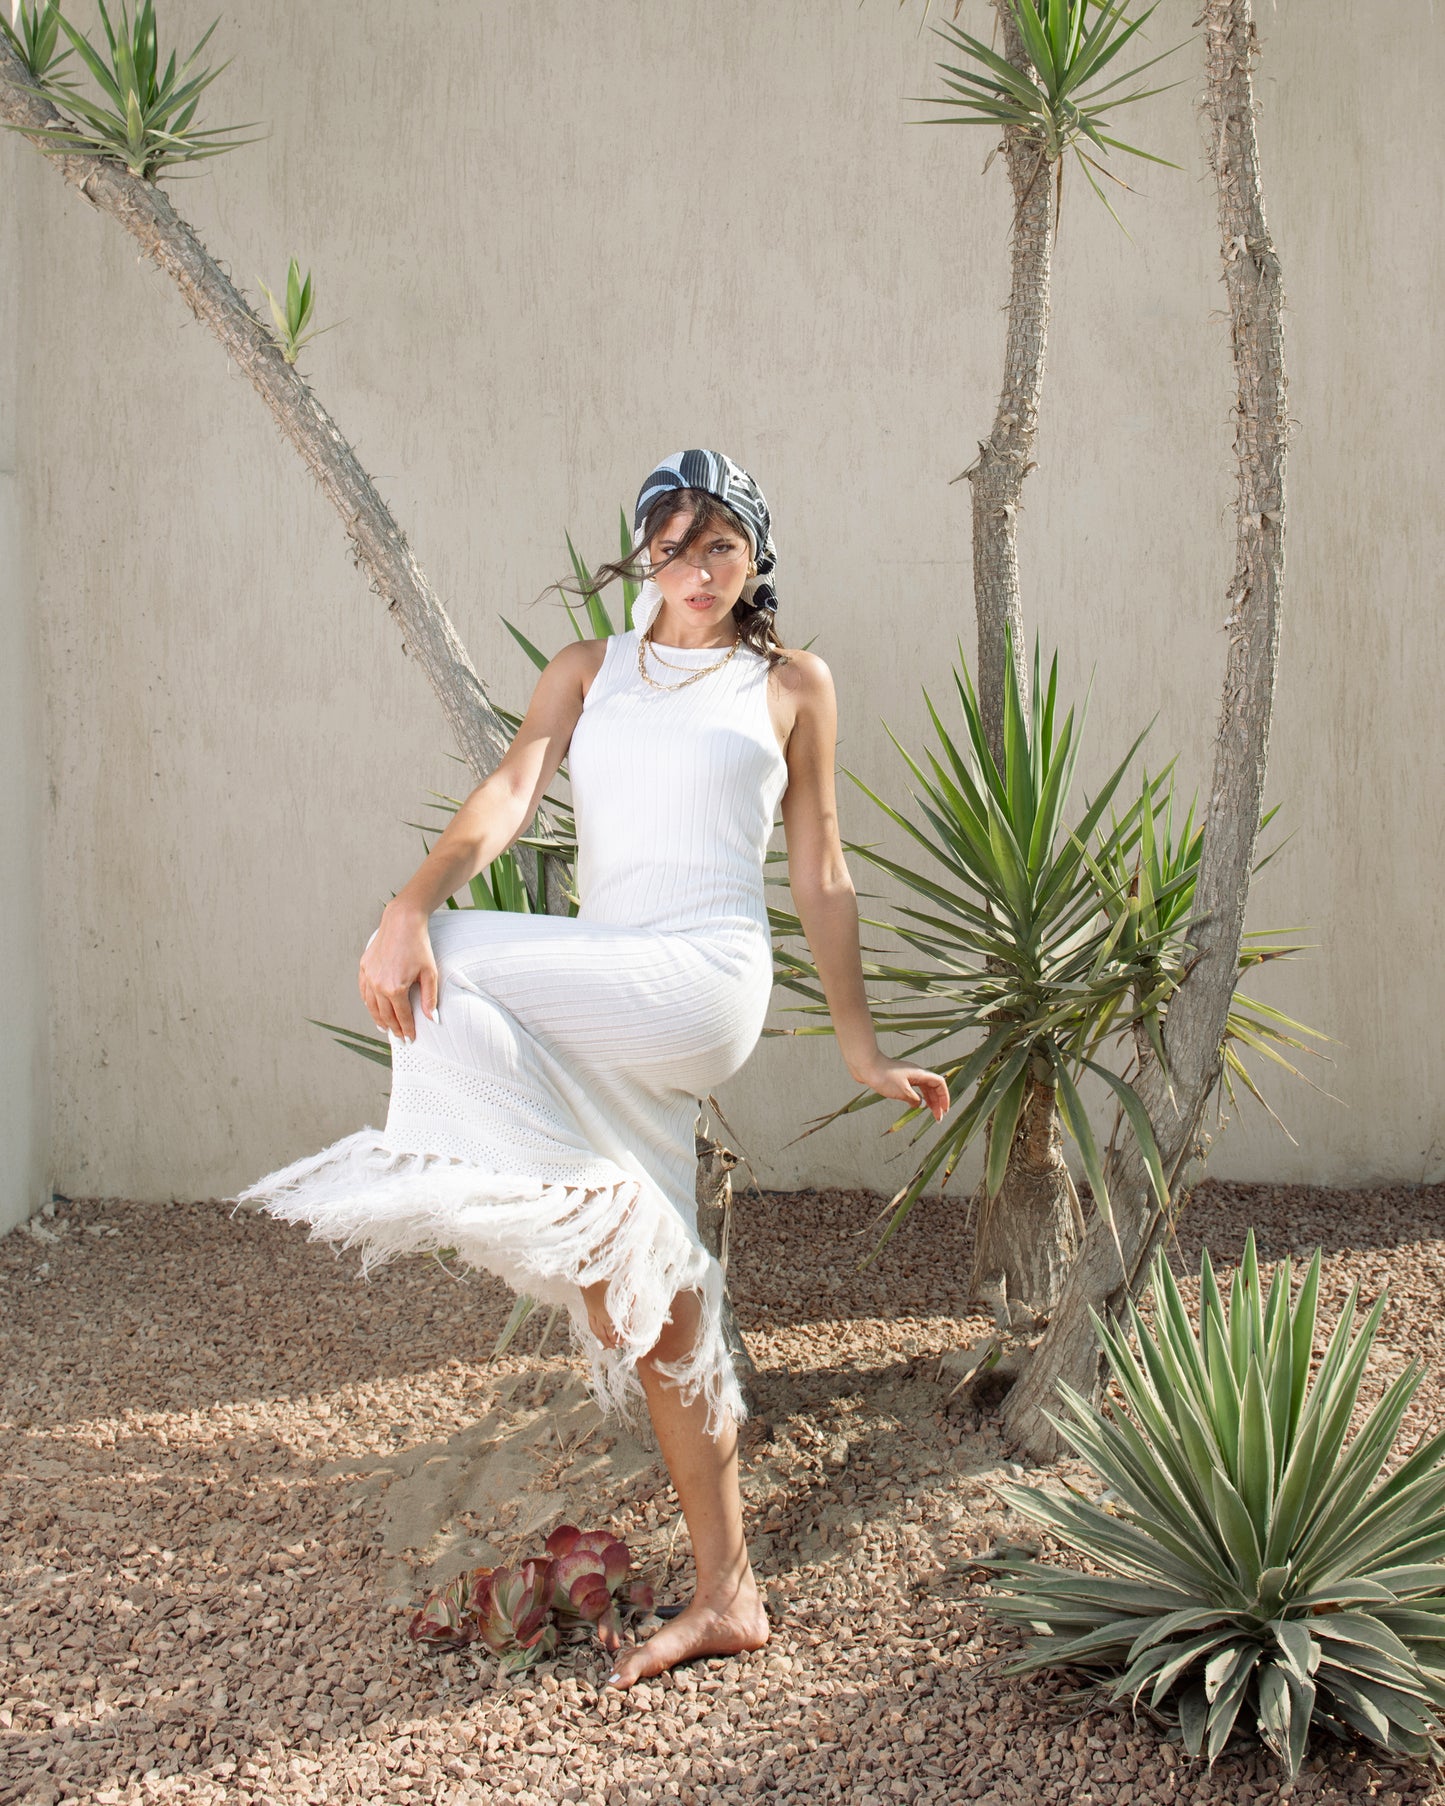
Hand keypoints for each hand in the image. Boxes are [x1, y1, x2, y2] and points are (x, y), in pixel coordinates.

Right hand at [359, 903, 438, 1042]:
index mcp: (395, 989)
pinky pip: (364, 991)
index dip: (407, 1030)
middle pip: (386, 1015)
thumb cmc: (419, 946)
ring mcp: (369, 976)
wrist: (402, 923)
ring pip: (371, 1006)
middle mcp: (378, 985)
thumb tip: (433, 1019)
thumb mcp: (430, 973)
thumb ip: (430, 998)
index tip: (410, 1039)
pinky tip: (373, 1009)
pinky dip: (368, 1003)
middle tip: (399, 1039)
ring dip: (378, 1019)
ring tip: (385, 1029)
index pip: (402, 1016)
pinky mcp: (364, 967)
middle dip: (393, 1029)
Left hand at [850, 1053, 950, 1122]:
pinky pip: (913, 1089)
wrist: (865, 1065)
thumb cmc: (883, 1076)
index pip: (939, 1083)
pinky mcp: (897, 1080)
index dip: (944, 1097)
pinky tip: (915, 1106)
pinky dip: (917, 1098)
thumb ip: (913, 1099)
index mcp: (919, 1074)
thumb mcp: (901, 1091)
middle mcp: (915, 1074)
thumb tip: (920, 1105)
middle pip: (932, 1088)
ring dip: (928, 1101)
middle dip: (937, 1103)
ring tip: (931, 1114)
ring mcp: (906, 1076)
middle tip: (938, 1118)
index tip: (945, 1110)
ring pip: (923, 1089)